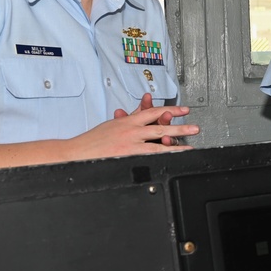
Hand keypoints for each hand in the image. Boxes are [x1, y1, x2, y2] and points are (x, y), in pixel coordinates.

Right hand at [76, 103, 197, 159]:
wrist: (76, 153)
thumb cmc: (93, 141)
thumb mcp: (113, 124)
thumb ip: (130, 118)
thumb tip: (141, 109)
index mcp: (128, 121)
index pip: (153, 112)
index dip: (171, 110)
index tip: (184, 110)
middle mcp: (131, 131)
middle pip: (160, 126)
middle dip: (180, 127)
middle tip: (195, 128)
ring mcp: (130, 145)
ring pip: (158, 144)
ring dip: (176, 145)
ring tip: (190, 148)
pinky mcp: (127, 157)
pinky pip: (149, 158)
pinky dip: (162, 158)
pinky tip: (171, 160)